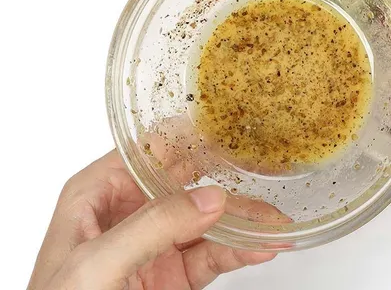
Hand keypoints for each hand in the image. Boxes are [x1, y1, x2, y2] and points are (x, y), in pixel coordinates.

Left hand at [28, 151, 274, 289]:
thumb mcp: (97, 265)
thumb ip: (153, 227)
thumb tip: (210, 198)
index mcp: (97, 194)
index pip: (150, 151)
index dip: (191, 138)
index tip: (233, 132)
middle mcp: (127, 214)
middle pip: (189, 183)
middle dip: (231, 179)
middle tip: (269, 176)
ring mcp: (153, 247)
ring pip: (209, 221)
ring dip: (245, 220)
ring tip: (276, 221)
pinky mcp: (172, 278)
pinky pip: (213, 256)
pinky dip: (242, 251)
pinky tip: (263, 245)